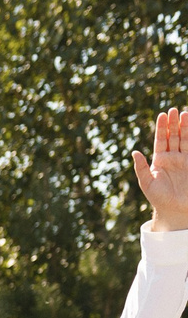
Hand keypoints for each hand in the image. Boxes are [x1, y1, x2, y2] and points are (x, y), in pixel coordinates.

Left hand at [135, 108, 187, 232]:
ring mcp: (183, 160)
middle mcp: (172, 157)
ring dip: (185, 127)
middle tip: (173, 109)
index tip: (162, 115)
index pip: (160, 140)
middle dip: (173, 123)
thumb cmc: (158, 198)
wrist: (174, 209)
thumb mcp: (146, 182)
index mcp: (159, 160)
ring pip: (184, 139)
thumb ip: (140, 167)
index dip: (161, 128)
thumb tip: (134, 152)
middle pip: (173, 136)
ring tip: (185, 113)